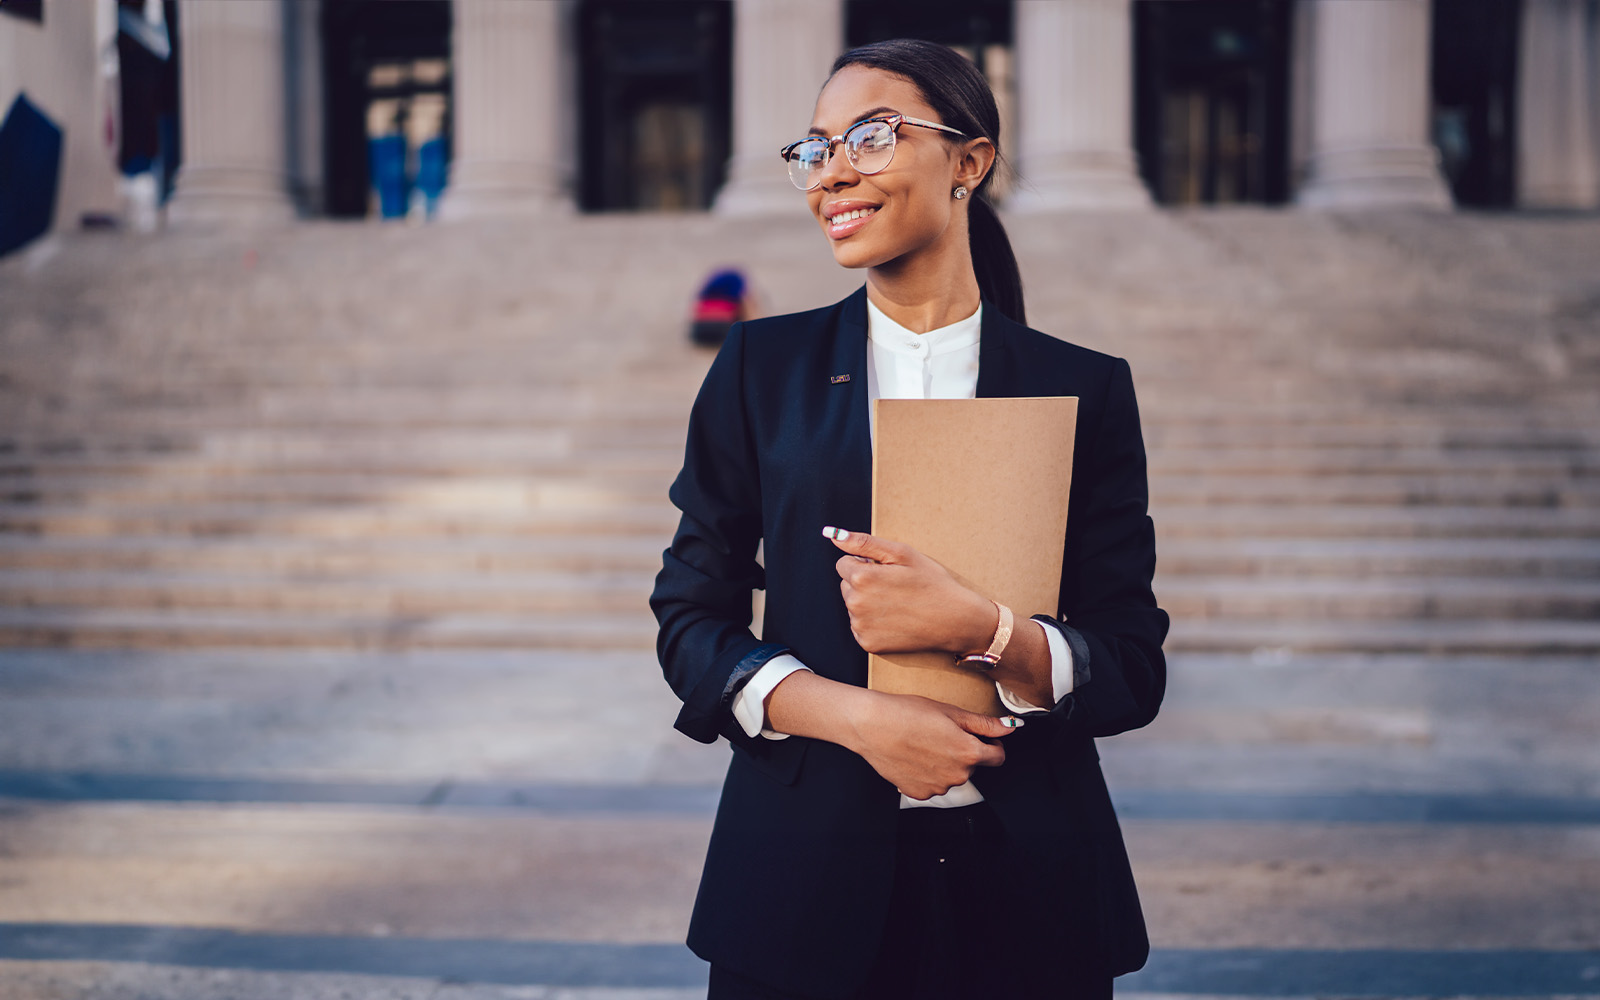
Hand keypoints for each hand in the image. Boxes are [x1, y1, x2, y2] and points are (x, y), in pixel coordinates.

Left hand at [825, 526, 994, 655]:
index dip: (865, 564)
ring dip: (868, 603)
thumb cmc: (931, 582)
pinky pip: (860, 627)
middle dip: (864, 583)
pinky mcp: (867, 644)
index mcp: (861, 578)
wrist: (954, 620)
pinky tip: (895, 620)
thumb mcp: (901, 554)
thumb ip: (863, 542)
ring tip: (898, 603)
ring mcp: (861, 626)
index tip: (887, 571)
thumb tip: (832, 534)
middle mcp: (855, 604)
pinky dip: (873, 623)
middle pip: (846, 586)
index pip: (844, 564)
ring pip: (853, 606)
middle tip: (894, 587)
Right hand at [845, 690, 1016, 799]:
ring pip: (952, 776)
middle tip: (941, 733)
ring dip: (945, 764)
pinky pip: (933, 785)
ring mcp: (938, 788)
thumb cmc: (907, 713)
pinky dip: (928, 774)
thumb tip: (1010, 727)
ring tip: (924, 744)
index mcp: (969, 753)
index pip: (997, 757)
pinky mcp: (919, 794)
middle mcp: (957, 776)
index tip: (980, 737)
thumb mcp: (950, 712)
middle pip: (972, 766)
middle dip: (964, 752)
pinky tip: (914, 757)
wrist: (871, 726)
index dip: (992, 745)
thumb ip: (984, 724)